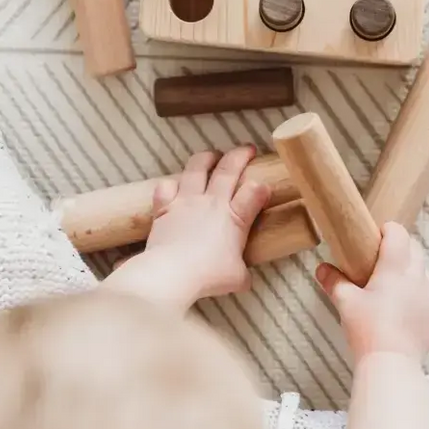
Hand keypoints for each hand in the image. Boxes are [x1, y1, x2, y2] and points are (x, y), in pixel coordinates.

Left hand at [120, 145, 271, 305]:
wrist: (172, 272)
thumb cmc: (209, 275)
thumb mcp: (237, 278)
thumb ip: (242, 273)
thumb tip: (244, 278)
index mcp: (235, 218)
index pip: (254, 192)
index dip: (261, 187)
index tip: (263, 186)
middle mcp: (212, 202)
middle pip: (228, 169)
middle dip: (240, 155)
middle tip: (247, 149)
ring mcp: (187, 201)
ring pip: (197, 168)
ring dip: (206, 158)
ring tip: (212, 155)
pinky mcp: (165, 207)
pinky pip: (167, 186)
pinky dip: (170, 184)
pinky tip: (174, 185)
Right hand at [316, 222, 428, 362]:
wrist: (392, 363)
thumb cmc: (368, 330)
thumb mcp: (346, 303)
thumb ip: (334, 282)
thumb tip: (322, 269)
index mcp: (396, 268)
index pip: (398, 234)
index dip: (386, 230)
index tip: (373, 236)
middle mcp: (417, 276)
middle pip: (414, 248)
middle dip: (399, 246)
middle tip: (378, 257)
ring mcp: (428, 295)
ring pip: (422, 269)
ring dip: (409, 267)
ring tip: (389, 280)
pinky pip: (426, 291)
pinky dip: (415, 288)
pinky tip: (400, 302)